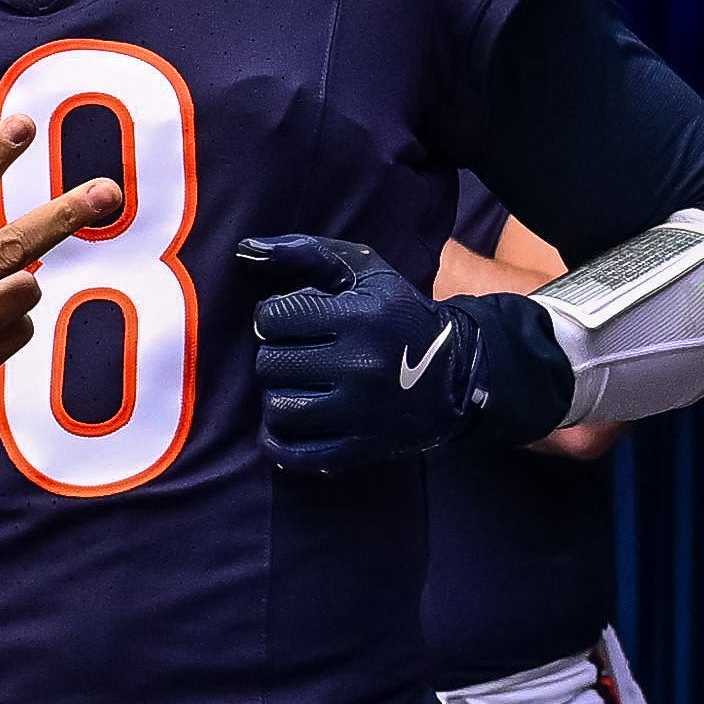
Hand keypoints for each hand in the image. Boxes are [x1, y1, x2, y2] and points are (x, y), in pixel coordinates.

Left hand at [237, 234, 561, 469]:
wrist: (457, 374)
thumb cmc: (397, 315)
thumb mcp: (364, 271)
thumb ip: (304, 251)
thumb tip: (245, 250)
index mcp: (361, 317)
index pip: (274, 319)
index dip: (274, 317)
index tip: (293, 321)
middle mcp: (361, 366)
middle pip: (270, 365)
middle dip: (276, 356)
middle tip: (299, 353)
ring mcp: (361, 413)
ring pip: (277, 409)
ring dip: (279, 396)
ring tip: (301, 385)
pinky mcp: (360, 449)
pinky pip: (294, 453)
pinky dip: (279, 441)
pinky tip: (290, 423)